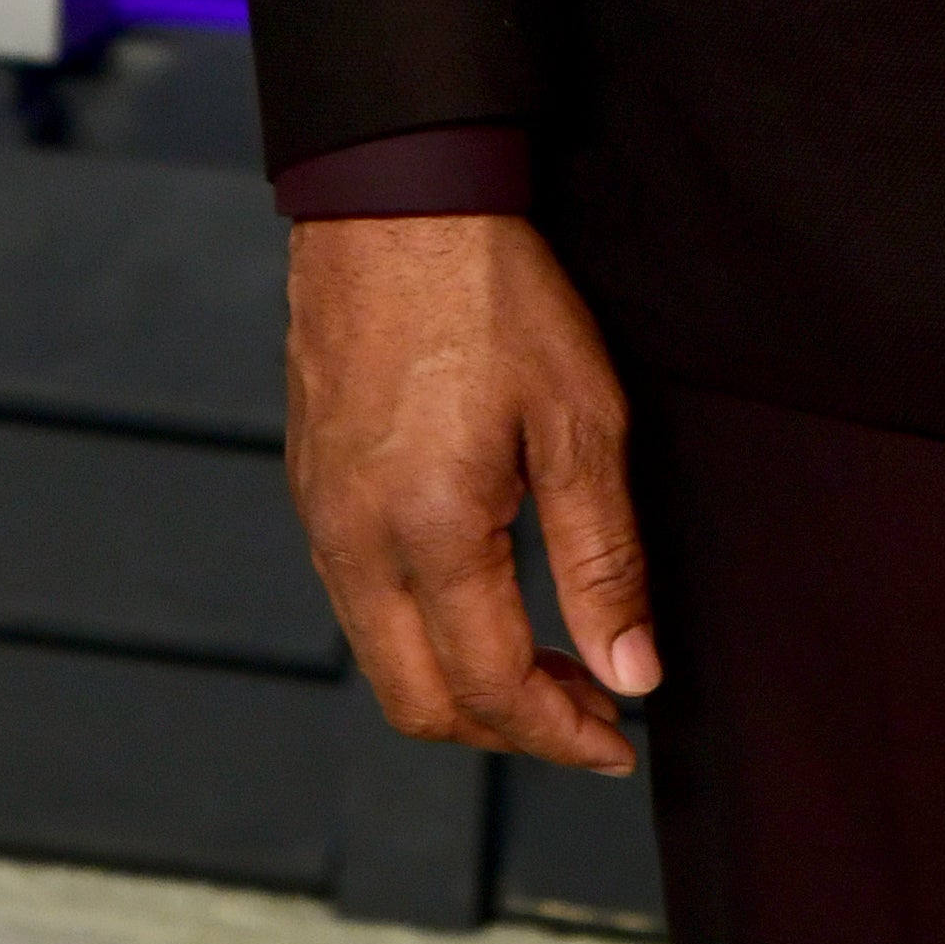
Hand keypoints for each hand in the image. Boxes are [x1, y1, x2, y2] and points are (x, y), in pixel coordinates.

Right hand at [285, 213, 662, 770]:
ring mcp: (322, 519)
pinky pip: (360, 602)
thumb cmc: (494, 292)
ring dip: (465, 685)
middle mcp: (357, 546)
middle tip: (590, 715)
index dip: (561, 733)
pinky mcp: (313, 488)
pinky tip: (484, 597)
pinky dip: (422, 633)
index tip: (618, 742)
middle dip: (510, 732)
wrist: (396, 200)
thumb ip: (603, 558)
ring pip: (384, 659)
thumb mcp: (579, 418)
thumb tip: (632, 673)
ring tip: (551, 662)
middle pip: (421, 703)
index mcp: (429, 536)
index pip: (493, 688)